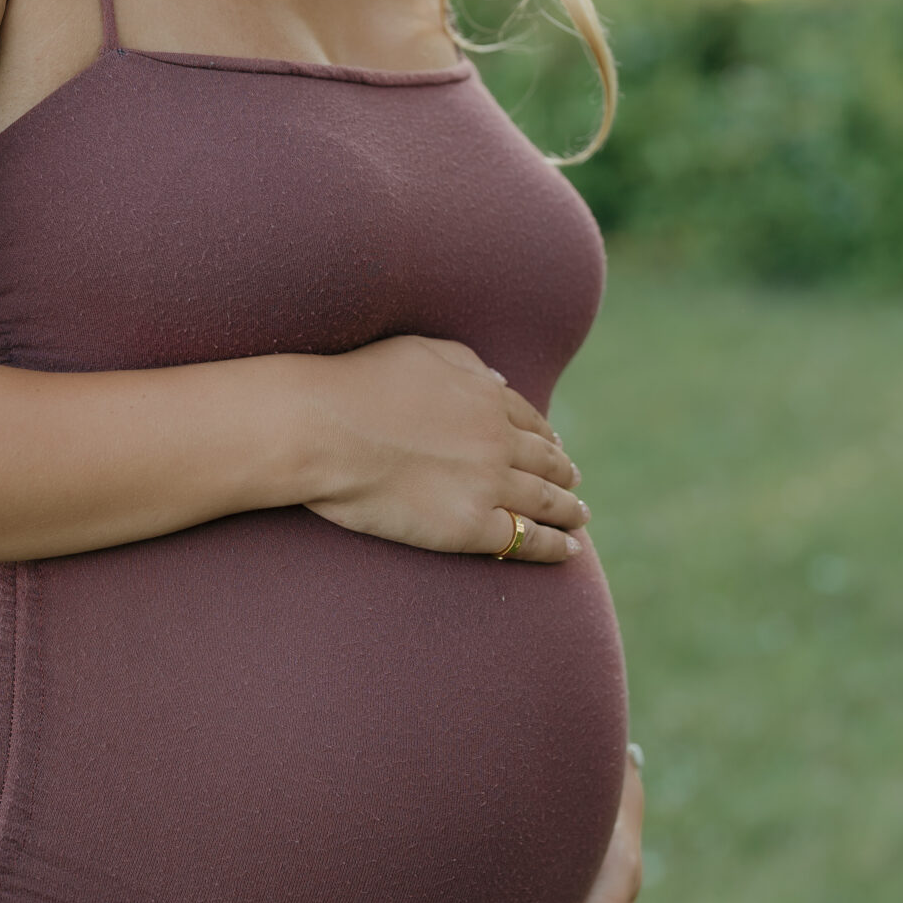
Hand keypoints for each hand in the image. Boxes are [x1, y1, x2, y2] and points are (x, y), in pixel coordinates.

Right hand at [302, 335, 586, 561]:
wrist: (322, 430)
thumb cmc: (355, 385)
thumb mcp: (418, 351)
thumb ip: (465, 364)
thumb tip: (499, 381)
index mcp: (485, 398)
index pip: (530, 421)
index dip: (547, 436)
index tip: (557, 446)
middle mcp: (497, 441)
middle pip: (546, 461)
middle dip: (565, 473)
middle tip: (575, 483)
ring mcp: (487, 485)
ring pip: (545, 501)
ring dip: (568, 510)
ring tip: (579, 518)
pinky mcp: (470, 528)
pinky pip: (525, 539)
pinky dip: (554, 546)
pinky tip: (568, 551)